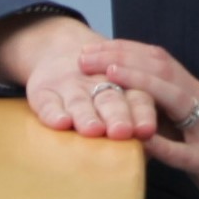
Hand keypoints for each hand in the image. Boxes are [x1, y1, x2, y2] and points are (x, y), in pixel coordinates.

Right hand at [0, 13, 158, 139]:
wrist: (58, 49)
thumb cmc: (98, 91)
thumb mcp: (120, 97)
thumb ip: (137, 122)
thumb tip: (155, 150)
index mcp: (124, 87)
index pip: (138, 98)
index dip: (142, 113)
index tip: (146, 130)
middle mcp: (98, 85)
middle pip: (110, 99)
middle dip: (117, 114)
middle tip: (122, 131)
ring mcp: (69, 87)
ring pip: (80, 101)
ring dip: (87, 115)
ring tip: (93, 130)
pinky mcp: (43, 91)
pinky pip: (47, 103)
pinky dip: (53, 113)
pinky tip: (61, 123)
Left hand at [78, 39, 198, 198]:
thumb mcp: (188, 132)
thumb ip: (163, 116)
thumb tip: (124, 104)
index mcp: (196, 95)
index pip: (158, 61)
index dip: (124, 50)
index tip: (90, 48)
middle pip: (163, 70)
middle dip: (122, 58)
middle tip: (85, 58)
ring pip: (177, 99)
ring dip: (143, 85)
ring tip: (110, 78)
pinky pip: (188, 153)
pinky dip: (164, 146)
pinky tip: (141, 141)